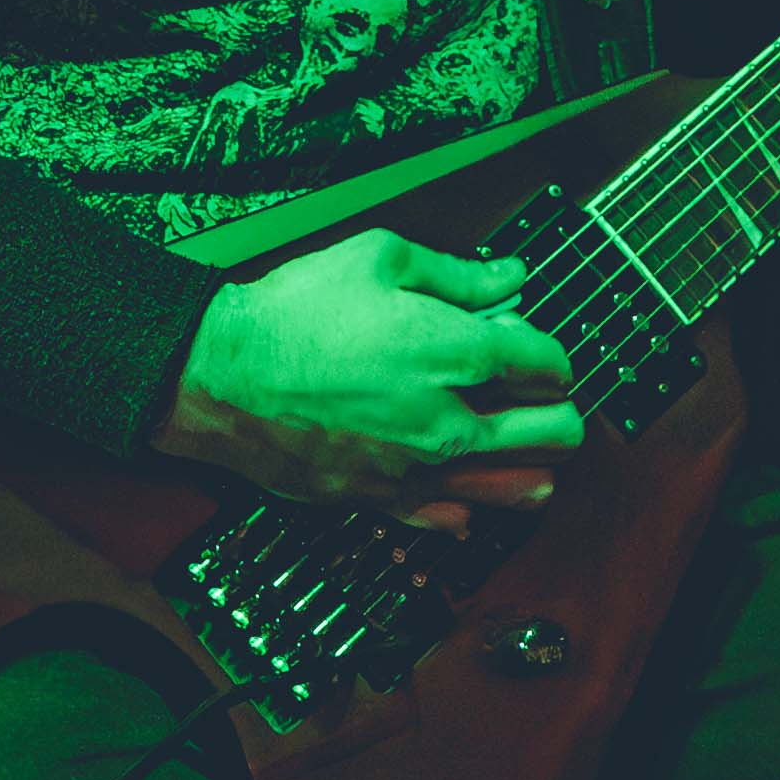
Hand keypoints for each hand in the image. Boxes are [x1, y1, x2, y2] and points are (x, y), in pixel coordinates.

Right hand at [150, 233, 583, 537]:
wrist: (220, 376)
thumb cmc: (293, 313)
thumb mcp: (379, 259)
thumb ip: (458, 274)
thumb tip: (512, 276)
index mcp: (458, 353)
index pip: (552, 365)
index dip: (552, 351)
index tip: (532, 344)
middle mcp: (451, 421)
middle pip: (556, 434)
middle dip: (560, 410)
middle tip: (537, 394)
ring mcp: (420, 469)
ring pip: (519, 488)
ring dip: (533, 464)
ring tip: (520, 444)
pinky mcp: (385, 500)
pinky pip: (455, 520)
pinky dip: (470, 504)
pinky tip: (462, 481)